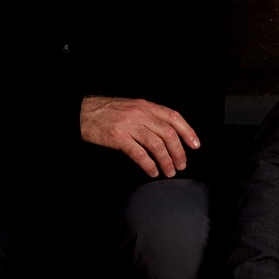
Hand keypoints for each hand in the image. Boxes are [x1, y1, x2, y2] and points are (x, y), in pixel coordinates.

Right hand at [79, 96, 200, 177]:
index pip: (173, 117)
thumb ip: (148, 117)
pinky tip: (153, 172)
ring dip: (166, 161)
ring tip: (169, 171)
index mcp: (145, 106)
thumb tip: (168, 134)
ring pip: (157, 145)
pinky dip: (149, 165)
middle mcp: (140, 114)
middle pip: (168, 134)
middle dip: (178, 152)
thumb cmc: (106, 112)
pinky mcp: (119, 138)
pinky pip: (140, 154)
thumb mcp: (131, 108)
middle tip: (181, 164)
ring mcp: (130, 125)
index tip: (195, 145)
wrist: (82, 113)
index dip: (187, 131)